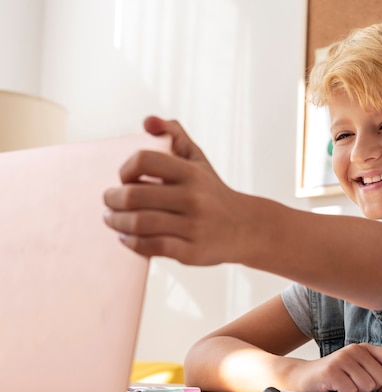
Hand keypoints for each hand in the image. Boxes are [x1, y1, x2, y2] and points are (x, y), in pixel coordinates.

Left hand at [103, 116, 242, 264]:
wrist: (245, 227)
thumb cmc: (211, 191)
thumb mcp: (197, 159)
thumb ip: (173, 134)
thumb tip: (147, 121)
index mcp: (192, 172)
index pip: (144, 160)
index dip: (125, 169)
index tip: (125, 179)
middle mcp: (194, 198)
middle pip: (134, 195)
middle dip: (112, 199)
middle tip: (108, 202)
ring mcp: (194, 226)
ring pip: (139, 223)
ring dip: (117, 222)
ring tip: (112, 220)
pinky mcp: (192, 251)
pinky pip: (151, 246)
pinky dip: (131, 242)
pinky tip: (126, 238)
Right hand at [291, 343, 381, 391]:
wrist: (303, 376)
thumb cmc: (334, 377)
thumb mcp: (357, 371)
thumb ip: (375, 374)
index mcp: (364, 348)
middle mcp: (354, 349)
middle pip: (381, 378)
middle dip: (371, 389)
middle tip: (355, 387)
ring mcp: (343, 358)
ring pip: (367, 386)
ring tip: (344, 386)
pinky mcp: (332, 370)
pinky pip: (351, 391)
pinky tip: (335, 388)